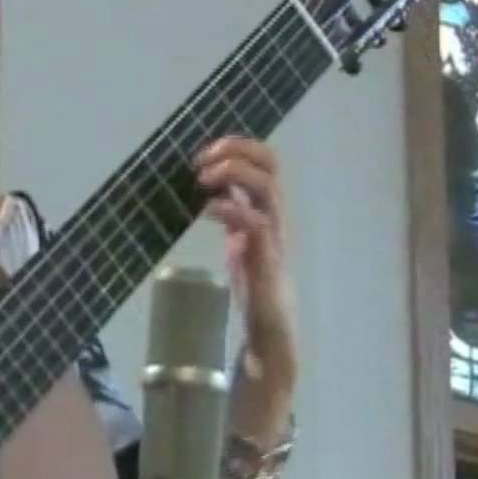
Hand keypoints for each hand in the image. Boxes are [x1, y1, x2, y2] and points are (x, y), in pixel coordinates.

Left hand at [195, 136, 296, 395]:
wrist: (272, 331)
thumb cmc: (256, 287)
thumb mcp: (240, 241)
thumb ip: (232, 215)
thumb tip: (212, 192)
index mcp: (268, 210)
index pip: (267, 162)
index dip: (240, 147)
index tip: (205, 153)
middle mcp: (275, 217)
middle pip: (271, 165)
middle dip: (237, 151)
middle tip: (203, 160)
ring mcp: (273, 237)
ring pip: (267, 188)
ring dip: (235, 173)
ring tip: (204, 177)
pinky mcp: (266, 259)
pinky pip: (254, 224)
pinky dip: (230, 209)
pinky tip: (207, 209)